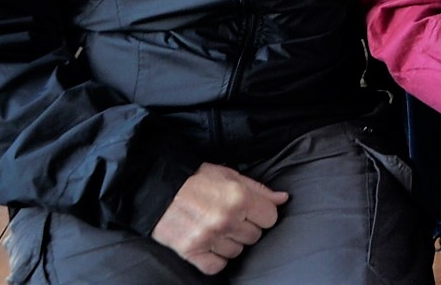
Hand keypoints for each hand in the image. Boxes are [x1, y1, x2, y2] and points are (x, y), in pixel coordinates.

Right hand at [150, 163, 288, 274]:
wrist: (158, 189)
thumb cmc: (196, 179)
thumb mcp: (230, 175)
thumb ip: (259, 189)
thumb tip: (283, 199)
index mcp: (239, 198)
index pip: (270, 217)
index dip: (263, 214)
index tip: (252, 211)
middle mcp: (226, 219)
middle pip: (255, 236)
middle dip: (246, 227)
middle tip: (231, 218)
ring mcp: (208, 237)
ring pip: (237, 251)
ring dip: (231, 242)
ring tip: (218, 229)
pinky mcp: (191, 251)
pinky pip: (216, 266)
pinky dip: (216, 258)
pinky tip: (211, 245)